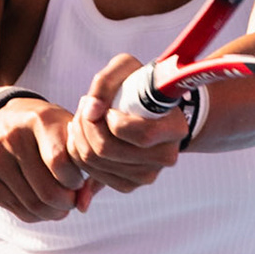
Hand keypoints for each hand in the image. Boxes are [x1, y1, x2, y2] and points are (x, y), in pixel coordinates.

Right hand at [0, 98, 95, 221]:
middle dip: (67, 203)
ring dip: (52, 213)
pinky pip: (15, 209)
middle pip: (46, 191)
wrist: (2, 120)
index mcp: (40, 119)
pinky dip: (34, 215)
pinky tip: (40, 203)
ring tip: (59, 205)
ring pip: (31, 205)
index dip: (75, 181)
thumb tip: (83, 206)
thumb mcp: (70, 135)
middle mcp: (12, 135)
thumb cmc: (47, 131)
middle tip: (71, 201)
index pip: (60, 163)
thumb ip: (88, 168)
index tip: (78, 180)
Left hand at [67, 54, 187, 192]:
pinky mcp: (129, 185)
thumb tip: (91, 111)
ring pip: (95, 163)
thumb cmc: (137, 85)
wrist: (147, 109)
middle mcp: (165, 156)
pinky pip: (93, 175)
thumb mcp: (125, 69)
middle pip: (107, 150)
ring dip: (79, 137)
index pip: (139, 134)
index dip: (110, 119)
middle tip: (86, 108)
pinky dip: (80, 154)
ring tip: (85, 119)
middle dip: (85, 126)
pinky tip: (85, 136)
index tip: (106, 105)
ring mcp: (148, 175)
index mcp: (175, 128)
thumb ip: (105, 82)